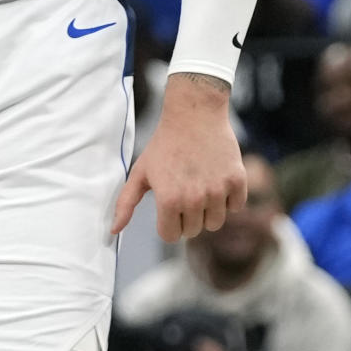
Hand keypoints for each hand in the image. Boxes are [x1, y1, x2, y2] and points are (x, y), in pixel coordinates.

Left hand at [111, 73, 245, 242]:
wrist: (193, 114)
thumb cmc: (164, 144)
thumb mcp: (140, 171)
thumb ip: (126, 202)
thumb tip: (113, 230)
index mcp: (169, 200)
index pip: (170, 236)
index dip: (167, 221)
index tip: (167, 202)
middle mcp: (195, 199)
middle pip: (193, 231)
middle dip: (187, 215)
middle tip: (184, 187)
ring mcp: (218, 191)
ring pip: (215, 222)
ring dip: (208, 209)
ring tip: (200, 183)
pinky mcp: (237, 181)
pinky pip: (236, 206)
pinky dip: (228, 197)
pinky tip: (216, 176)